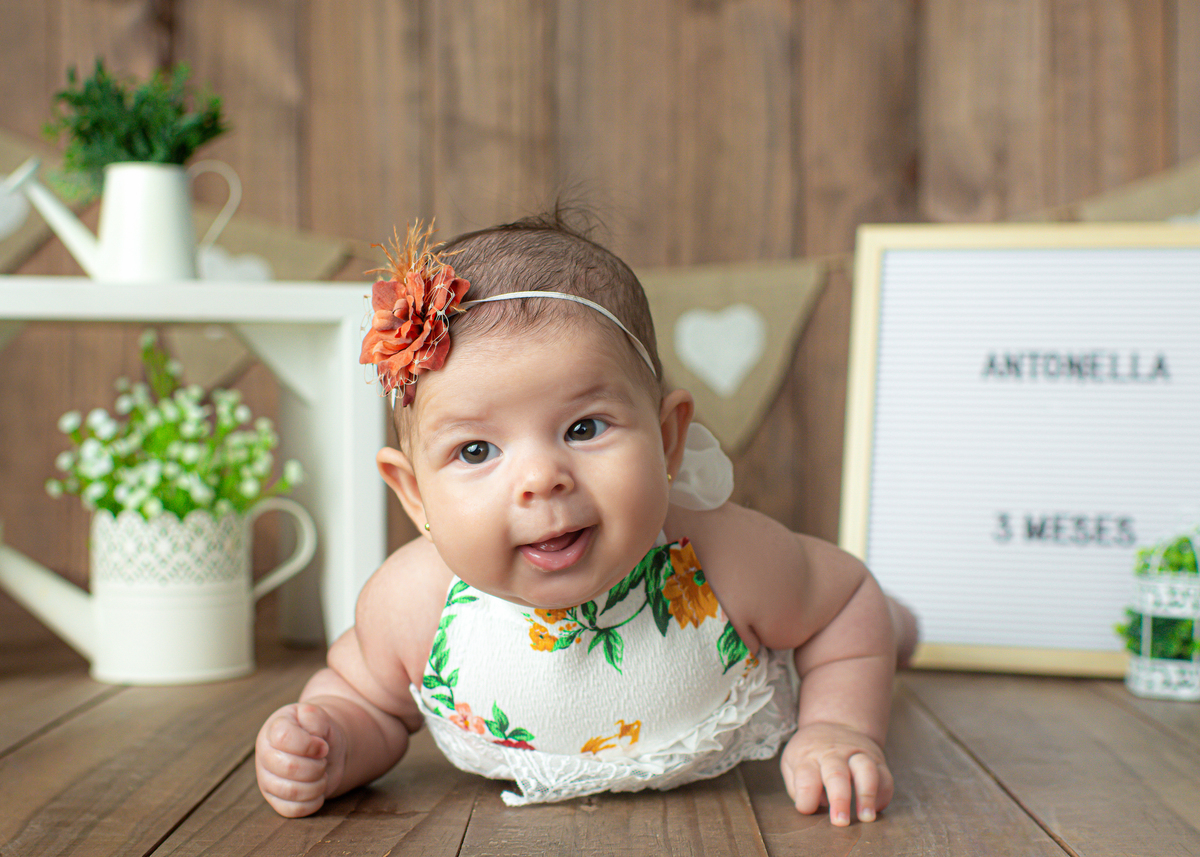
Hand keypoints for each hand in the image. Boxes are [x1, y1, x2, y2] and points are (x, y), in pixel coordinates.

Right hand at [255, 702, 344, 816]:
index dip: (309, 745)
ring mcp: (267, 780)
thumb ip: (315, 718)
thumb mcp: (319, 716)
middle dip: (316, 766)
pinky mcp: (275, 800)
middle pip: (289, 768)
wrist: (324, 749)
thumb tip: (315, 741)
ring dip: (317, 784)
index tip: (323, 745)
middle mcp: (265, 755)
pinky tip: (318, 789)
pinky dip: (313, 801)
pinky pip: (292, 810)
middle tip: (323, 761)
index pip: (285, 738)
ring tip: (321, 774)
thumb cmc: (319, 731)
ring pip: (291, 792)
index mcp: (273, 729)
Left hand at [779, 722, 892, 825]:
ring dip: (867, 795)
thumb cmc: (810, 752)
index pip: (805, 776)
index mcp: (808, 756)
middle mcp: (833, 754)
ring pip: (866, 770)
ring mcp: (857, 754)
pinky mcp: (876, 759)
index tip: (807, 809)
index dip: (806, 796)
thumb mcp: (791, 762)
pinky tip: (877, 808)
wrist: (834, 722)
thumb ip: (796, 786)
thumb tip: (813, 807)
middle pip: (836, 773)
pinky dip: (883, 794)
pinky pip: (885, 776)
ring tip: (866, 817)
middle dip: (840, 799)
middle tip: (840, 822)